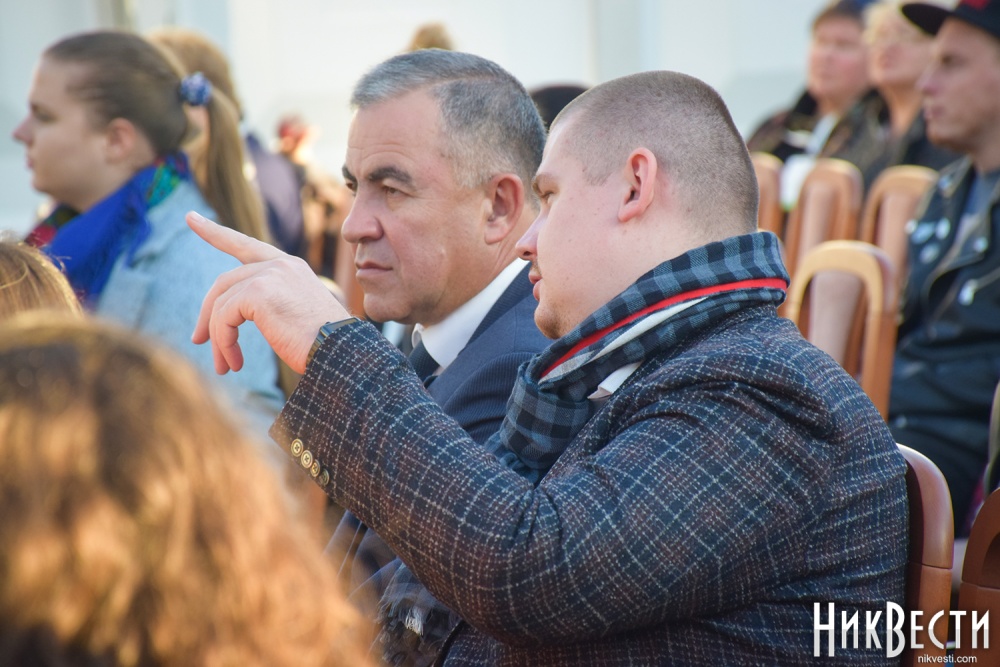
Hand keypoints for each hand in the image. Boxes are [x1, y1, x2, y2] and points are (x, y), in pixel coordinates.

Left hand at [187, 211, 351, 373]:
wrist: (340, 354)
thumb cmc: (323, 346)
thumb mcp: (294, 314)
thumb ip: (265, 303)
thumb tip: (228, 316)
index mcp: (290, 267)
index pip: (246, 245)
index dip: (216, 233)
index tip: (191, 218)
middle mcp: (280, 265)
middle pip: (225, 282)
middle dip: (208, 314)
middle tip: (198, 340)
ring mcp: (269, 275)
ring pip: (222, 304)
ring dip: (218, 338)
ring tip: (226, 366)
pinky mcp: (259, 291)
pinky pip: (224, 317)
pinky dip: (224, 342)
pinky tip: (235, 362)